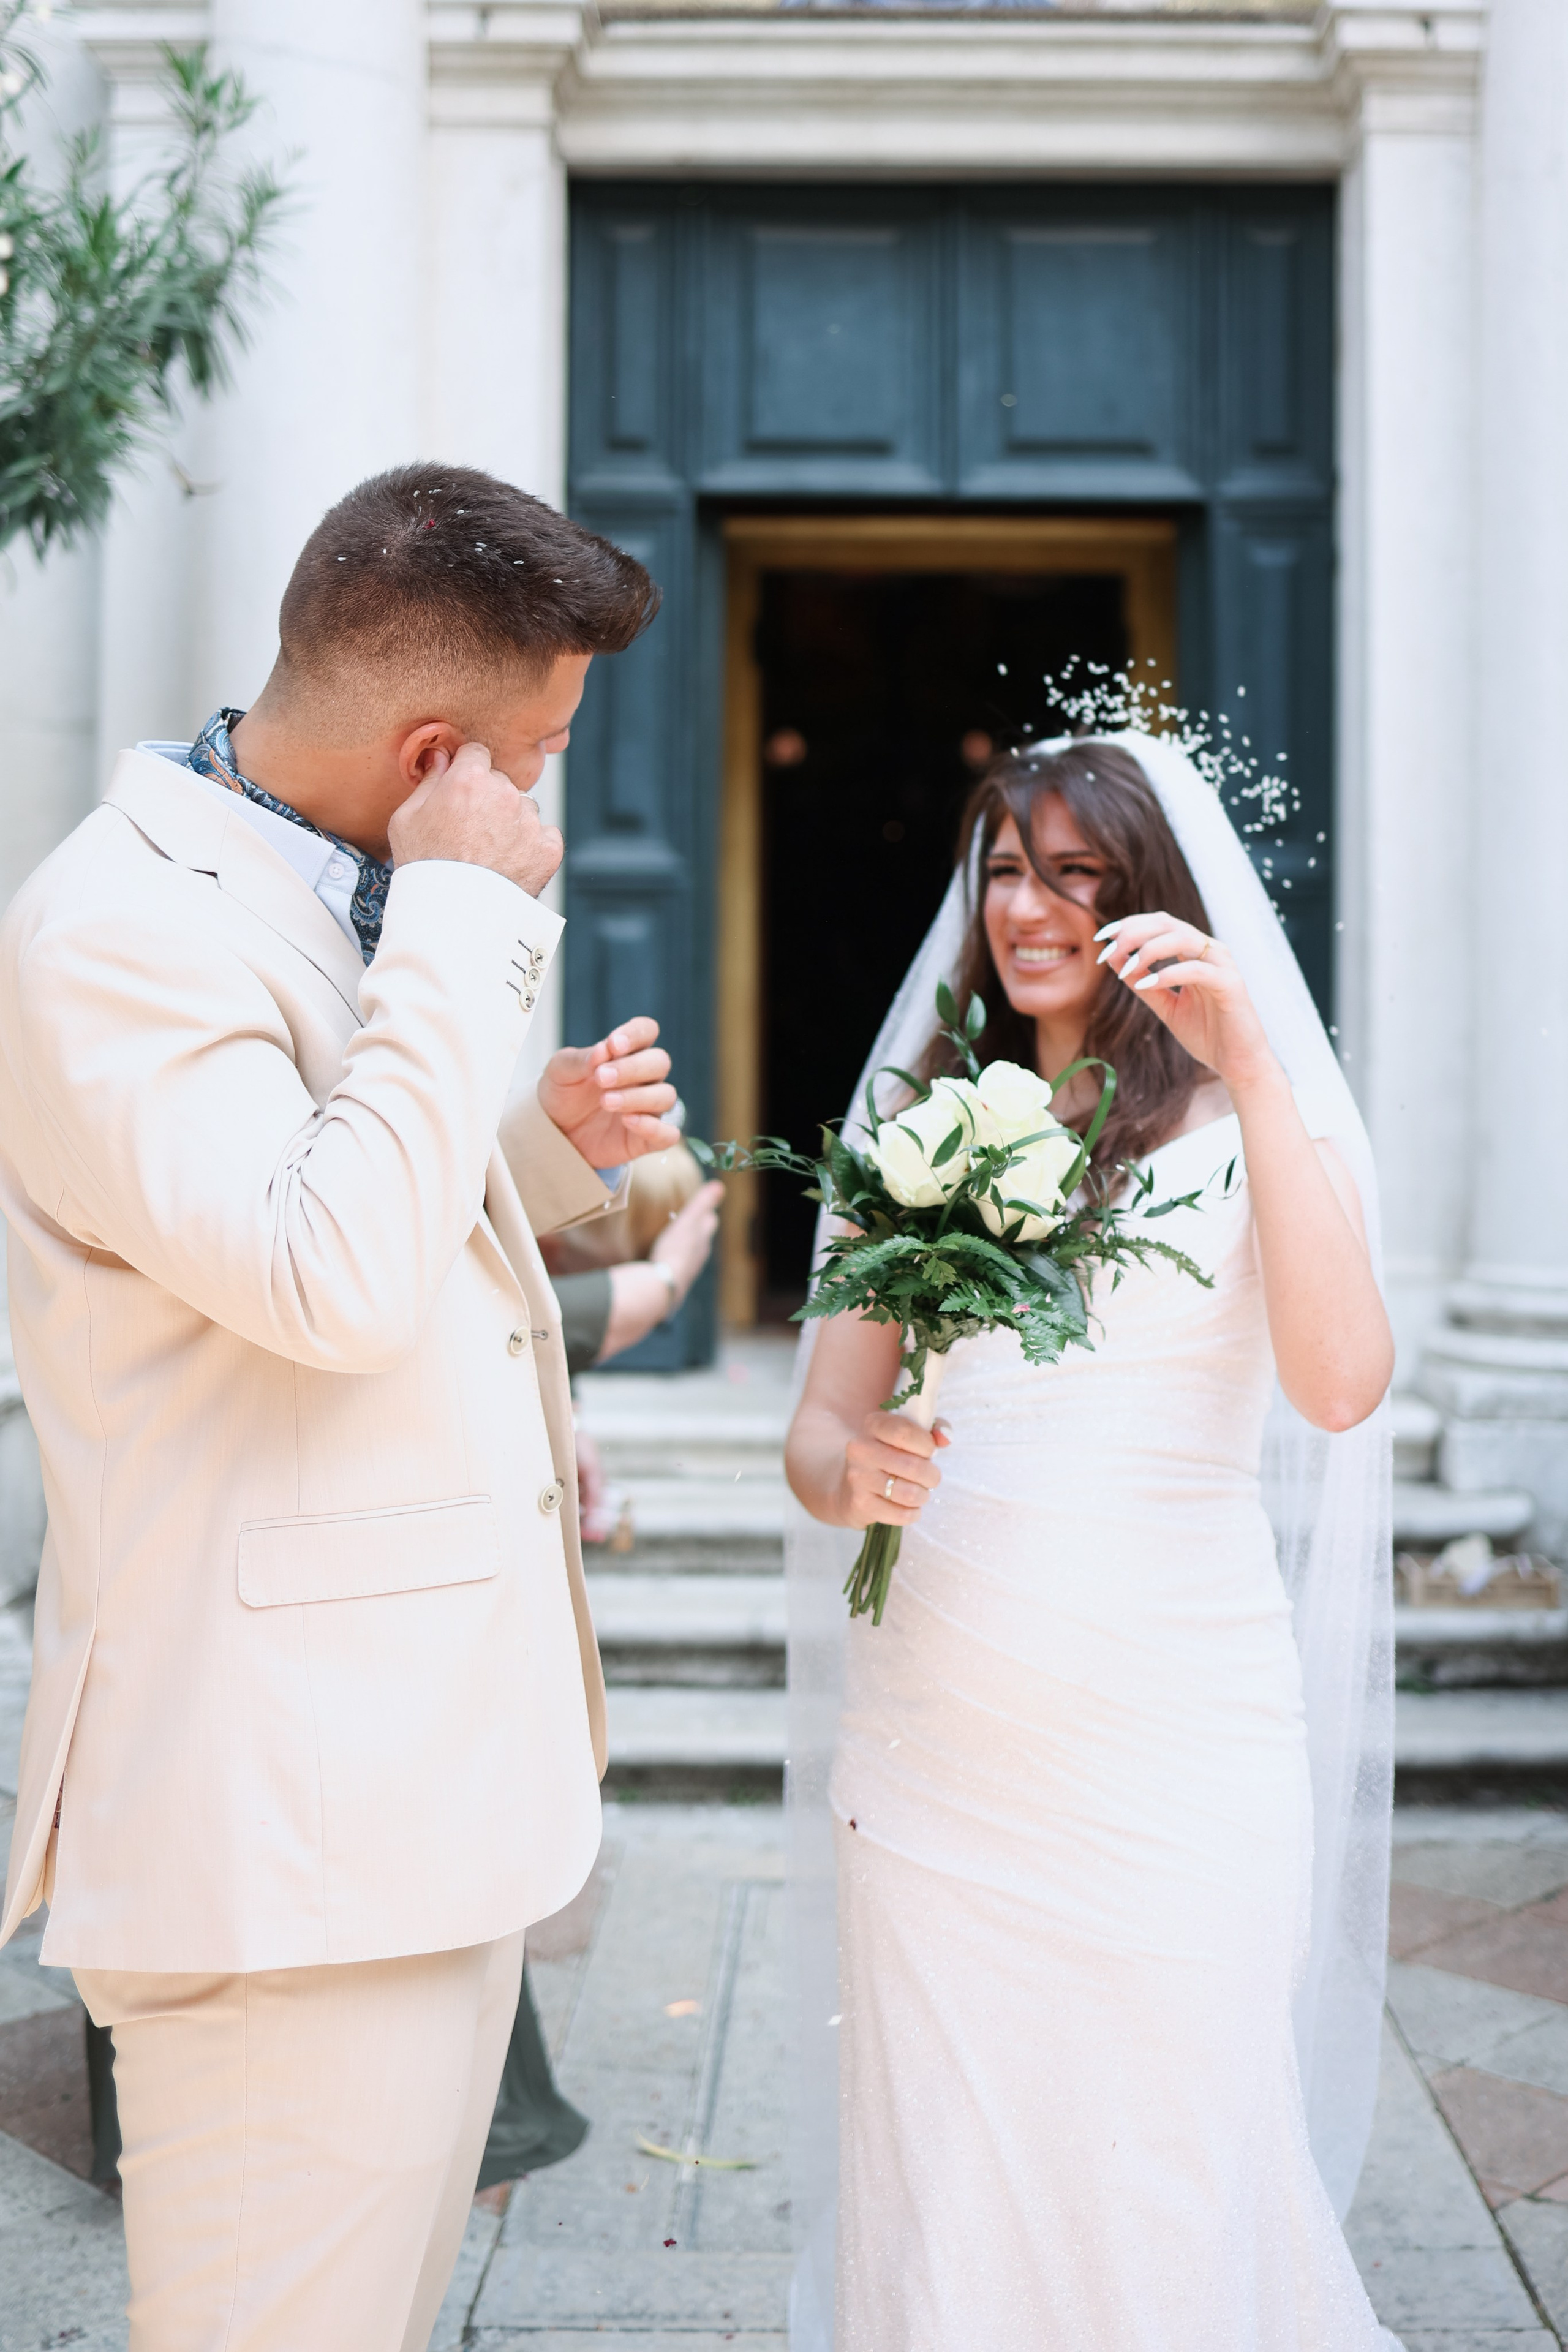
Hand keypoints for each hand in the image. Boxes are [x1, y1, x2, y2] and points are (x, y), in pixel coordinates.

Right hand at [388, 742, 561, 897]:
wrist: (451, 917)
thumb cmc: (423, 868)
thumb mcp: (406, 819)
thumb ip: (427, 781)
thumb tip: (440, 756)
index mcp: (470, 778)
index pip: (477, 753)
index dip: (467, 771)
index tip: (462, 790)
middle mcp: (505, 793)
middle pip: (501, 783)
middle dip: (489, 799)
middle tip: (471, 831)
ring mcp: (530, 822)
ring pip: (524, 809)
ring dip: (512, 823)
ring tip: (489, 853)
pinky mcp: (548, 849)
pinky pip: (544, 837)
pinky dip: (531, 848)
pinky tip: (509, 865)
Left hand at [538, 1017, 681, 1168]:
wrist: (554, 1133)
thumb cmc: (562, 1094)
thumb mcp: (559, 1072)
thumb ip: (580, 1059)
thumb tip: (604, 1050)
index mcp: (625, 1053)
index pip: (646, 1031)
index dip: (636, 1034)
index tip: (613, 1044)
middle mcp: (643, 1078)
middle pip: (660, 1062)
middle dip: (632, 1068)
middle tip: (601, 1077)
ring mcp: (648, 1108)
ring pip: (666, 1096)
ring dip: (638, 1096)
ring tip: (605, 1101)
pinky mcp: (646, 1139)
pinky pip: (667, 1134)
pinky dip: (653, 1127)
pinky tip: (628, 1121)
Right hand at [650, 1179, 724, 1306]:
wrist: (662, 1285)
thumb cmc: (675, 1250)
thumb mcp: (688, 1221)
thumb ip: (702, 1203)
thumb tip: (720, 1185)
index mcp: (702, 1240)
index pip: (709, 1223)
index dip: (706, 1214)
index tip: (703, 1208)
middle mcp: (697, 1257)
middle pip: (701, 1241)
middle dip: (697, 1232)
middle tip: (688, 1224)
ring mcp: (686, 1271)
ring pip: (689, 1257)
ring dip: (684, 1249)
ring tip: (675, 1243)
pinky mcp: (673, 1283)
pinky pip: (674, 1269)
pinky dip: (671, 1263)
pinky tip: (663, 1264)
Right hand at [841, 1407, 950, 1531]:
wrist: (850, 1487)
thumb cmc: (889, 1455)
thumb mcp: (907, 1434)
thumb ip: (932, 1430)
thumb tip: (946, 1438)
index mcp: (873, 1425)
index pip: (905, 1433)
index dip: (927, 1445)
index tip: (930, 1452)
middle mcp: (861, 1449)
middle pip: (913, 1466)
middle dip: (931, 1475)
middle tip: (929, 1477)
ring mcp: (858, 1478)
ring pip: (910, 1493)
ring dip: (923, 1496)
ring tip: (919, 1492)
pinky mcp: (860, 1504)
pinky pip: (902, 1515)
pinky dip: (913, 1513)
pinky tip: (907, 1506)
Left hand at [1095, 912, 1280, 1093]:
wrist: (1238, 1063)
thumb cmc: (1206, 1034)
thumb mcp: (1165, 1005)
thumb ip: (1143, 983)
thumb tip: (1114, 959)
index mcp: (1196, 952)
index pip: (1160, 924)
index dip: (1129, 925)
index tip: (1101, 938)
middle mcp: (1210, 951)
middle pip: (1168, 923)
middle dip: (1133, 932)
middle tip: (1109, 950)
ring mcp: (1222, 965)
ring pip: (1182, 938)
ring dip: (1148, 950)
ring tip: (1126, 969)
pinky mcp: (1230, 984)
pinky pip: (1196, 969)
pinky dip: (1168, 974)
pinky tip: (1146, 986)